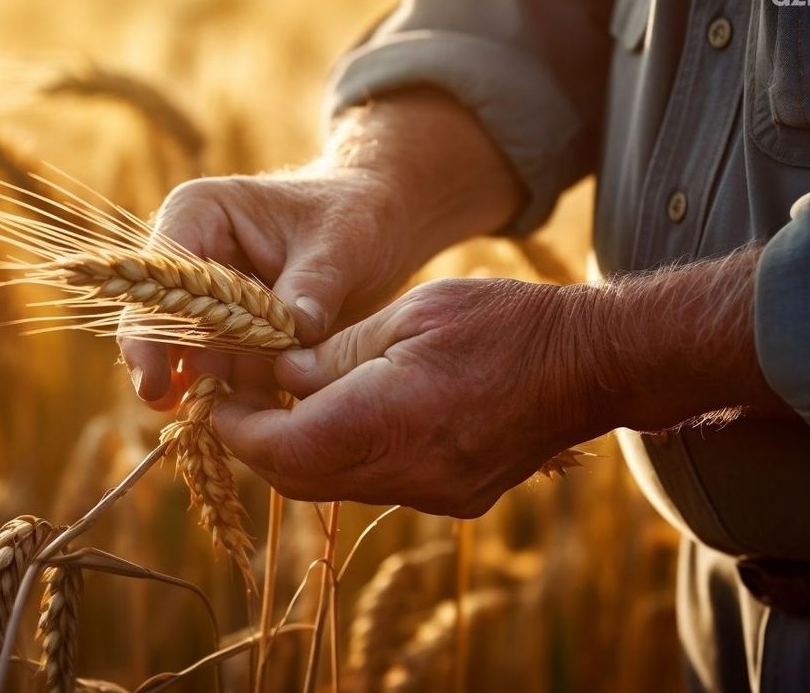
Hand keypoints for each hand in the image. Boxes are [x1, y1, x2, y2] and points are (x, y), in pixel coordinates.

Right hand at [117, 164, 417, 409]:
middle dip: (178, 374)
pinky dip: (244, 401)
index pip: (158, 278)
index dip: (151, 333)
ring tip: (242, 429)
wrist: (381, 226)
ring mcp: (214, 304)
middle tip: (197, 419)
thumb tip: (294, 332)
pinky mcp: (239, 338)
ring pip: (195, 360)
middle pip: (163, 326)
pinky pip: (230, 376)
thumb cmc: (355, 214)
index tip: (157, 384)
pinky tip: (263, 428)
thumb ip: (313, 284)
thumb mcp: (341, 242)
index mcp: (200, 215)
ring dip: (215, 396)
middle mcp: (195, 262)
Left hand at [212, 277, 613, 517]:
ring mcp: (435, 494)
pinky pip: (376, 485)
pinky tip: (347, 416)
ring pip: (335, 487)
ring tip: (287, 404)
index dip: (236, 427)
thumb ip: (336, 352)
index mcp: (390, 420)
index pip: (280, 448)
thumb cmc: (505, 322)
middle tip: (239, 402)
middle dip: (259, 444)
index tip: (216, 397)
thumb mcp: (411, 312)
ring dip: (300, 452)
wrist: (593, 364)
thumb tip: (281, 375)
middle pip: (300, 479)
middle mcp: (409, 473)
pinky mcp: (454, 498)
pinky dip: (346, 456)